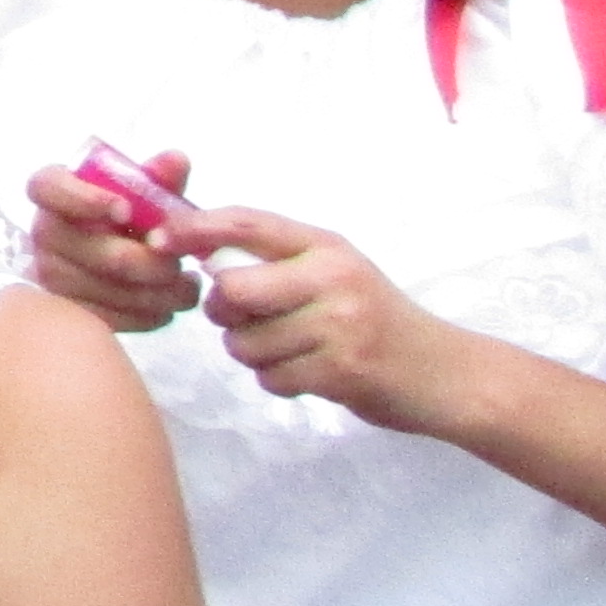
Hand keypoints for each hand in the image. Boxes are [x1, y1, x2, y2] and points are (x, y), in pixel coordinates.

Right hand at [26, 148, 199, 331]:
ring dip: (155, 292)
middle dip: (145, 260)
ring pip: (105, 289)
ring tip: (186, 286)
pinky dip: (147, 315)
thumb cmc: (129, 218)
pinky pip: (110, 318)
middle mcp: (43, 232)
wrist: (119, 261)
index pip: (47, 187)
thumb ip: (159, 178)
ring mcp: (51, 275)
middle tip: (179, 263)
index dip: (84, 199)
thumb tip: (176, 159)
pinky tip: (169, 306)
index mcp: (54, 192)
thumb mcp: (144, 193)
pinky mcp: (69, 310)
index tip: (126, 210)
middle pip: (89, 250)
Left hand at [179, 205, 482, 428]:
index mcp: (325, 246)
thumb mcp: (335, 273)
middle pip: (232, 289)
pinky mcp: (342, 370)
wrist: (447, 374)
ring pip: (245, 341)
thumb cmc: (378, 320)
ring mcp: (339, 324)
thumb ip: (277, 261)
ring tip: (293, 351)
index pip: (246, 223)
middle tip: (244, 320)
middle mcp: (332, 277)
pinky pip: (271, 377)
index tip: (158, 239)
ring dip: (255, 354)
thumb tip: (198, 254)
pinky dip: (279, 381)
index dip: (194, 228)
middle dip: (224, 313)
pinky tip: (311, 373)